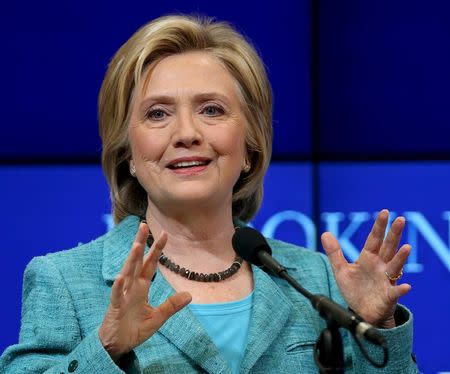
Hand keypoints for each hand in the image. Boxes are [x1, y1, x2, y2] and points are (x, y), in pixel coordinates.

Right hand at [99, 223, 191, 360]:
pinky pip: (116, 295)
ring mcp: (122, 295)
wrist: (118, 346)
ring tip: (137, 245)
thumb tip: (190, 295)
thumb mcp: (158, 318)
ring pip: (126, 273)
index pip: (150, 264)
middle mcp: (131, 287)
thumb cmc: (134, 329)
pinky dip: (118, 286)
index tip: (164, 234)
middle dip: (140, 243)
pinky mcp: (115, 307)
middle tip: (143, 225)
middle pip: (136, 261)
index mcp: (141, 287)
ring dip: (131, 259)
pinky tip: (120, 278)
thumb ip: (171, 306)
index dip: (156, 250)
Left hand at [321, 209, 410, 327]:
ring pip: (395, 266)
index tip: (385, 212)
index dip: (379, 226)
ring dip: (400, 258)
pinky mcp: (388, 296)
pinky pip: (395, 292)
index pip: (374, 239)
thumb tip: (325, 233)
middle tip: (401, 219)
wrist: (361, 312)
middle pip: (388, 247)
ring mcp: (386, 281)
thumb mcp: (341, 270)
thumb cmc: (355, 290)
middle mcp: (380, 266)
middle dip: (394, 234)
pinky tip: (406, 286)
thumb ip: (334, 252)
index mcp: (368, 258)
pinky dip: (401, 290)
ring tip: (406, 247)